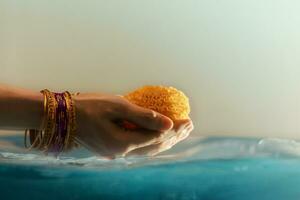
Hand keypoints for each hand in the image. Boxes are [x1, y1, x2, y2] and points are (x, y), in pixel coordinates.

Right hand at [73, 93, 192, 158]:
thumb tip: (169, 124)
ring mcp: (116, 153)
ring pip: (148, 150)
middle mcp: (122, 152)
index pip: (158, 136)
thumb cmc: (89, 106)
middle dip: (175, 136)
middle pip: (156, 146)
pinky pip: (139, 148)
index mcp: (124, 142)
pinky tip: (159, 138)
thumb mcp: (118, 106)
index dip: (175, 129)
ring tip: (180, 133)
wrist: (62, 117)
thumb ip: (144, 116)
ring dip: (165, 141)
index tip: (189, 119)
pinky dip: (152, 143)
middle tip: (190, 126)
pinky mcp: (112, 149)